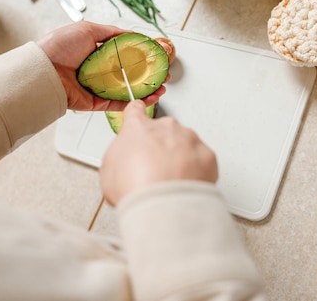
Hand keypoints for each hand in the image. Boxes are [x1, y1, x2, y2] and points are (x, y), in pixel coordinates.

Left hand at [37, 21, 166, 110]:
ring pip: (128, 89)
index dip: (143, 54)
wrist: (43, 71)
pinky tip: (149, 98)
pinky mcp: (96, 103)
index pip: (126, 53)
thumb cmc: (58, 47)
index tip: (158, 54)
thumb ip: (110, 32)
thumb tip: (130, 33)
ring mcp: (99, 87)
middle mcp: (99, 70)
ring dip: (147, 89)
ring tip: (161, 86)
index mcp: (97, 51)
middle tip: (164, 73)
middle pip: (131, 73)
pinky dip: (135, 101)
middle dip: (150, 73)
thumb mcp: (86, 29)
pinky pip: (119, 103)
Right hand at [100, 100, 217, 205]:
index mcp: (139, 128)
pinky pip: (202, 159)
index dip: (136, 116)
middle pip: (163, 131)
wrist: (163, 206)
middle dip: (160, 147)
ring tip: (170, 182)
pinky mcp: (207, 155)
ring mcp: (189, 140)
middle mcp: (166, 128)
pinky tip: (184, 185)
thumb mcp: (108, 169)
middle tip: (154, 171)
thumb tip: (125, 158)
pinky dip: (197, 171)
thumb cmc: (135, 188)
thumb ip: (119, 154)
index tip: (138, 116)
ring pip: (185, 144)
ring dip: (179, 158)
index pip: (136, 110)